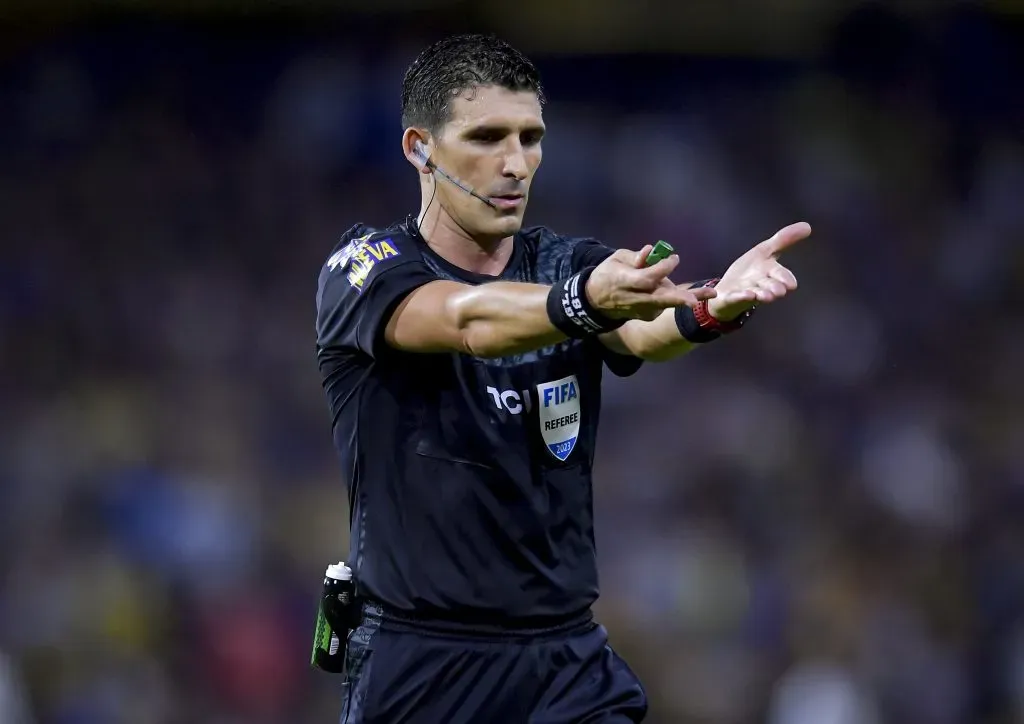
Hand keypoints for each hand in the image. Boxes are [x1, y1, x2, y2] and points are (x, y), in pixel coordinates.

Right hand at [586, 246, 716, 321]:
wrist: (595, 301)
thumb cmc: (609, 273)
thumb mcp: (617, 258)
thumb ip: (635, 257)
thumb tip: (651, 251)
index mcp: (624, 281)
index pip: (648, 277)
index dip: (663, 268)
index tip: (675, 258)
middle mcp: (634, 298)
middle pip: (660, 299)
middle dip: (680, 299)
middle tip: (702, 299)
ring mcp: (641, 310)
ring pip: (668, 303)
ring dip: (689, 297)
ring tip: (708, 293)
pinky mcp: (647, 316)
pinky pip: (665, 303)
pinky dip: (670, 295)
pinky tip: (666, 290)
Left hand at [707, 222, 810, 321]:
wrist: (727, 290)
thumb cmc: (750, 272)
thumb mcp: (765, 251)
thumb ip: (784, 239)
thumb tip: (808, 226)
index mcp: (770, 272)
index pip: (781, 275)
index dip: (785, 278)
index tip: (792, 284)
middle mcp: (760, 284)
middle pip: (770, 286)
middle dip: (775, 288)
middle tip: (779, 291)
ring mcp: (746, 292)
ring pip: (756, 294)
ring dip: (761, 295)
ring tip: (765, 295)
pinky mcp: (731, 298)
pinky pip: (736, 298)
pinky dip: (741, 297)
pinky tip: (746, 295)